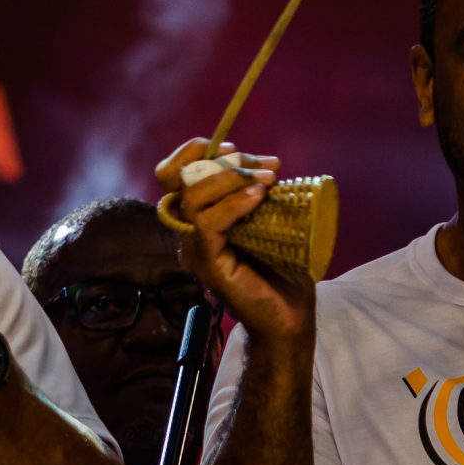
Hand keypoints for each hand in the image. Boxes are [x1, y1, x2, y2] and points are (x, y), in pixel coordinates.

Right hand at [154, 137, 312, 349]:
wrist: (291, 316)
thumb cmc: (283, 269)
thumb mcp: (269, 219)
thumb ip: (255, 194)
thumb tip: (266, 165)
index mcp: (197, 216)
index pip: (172, 173)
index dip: (196, 151)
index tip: (236, 148)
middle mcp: (188, 230)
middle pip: (175, 177)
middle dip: (222, 160)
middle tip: (265, 166)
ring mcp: (194, 248)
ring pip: (191, 197)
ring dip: (231, 179)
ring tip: (267, 180)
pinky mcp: (207, 264)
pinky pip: (207, 224)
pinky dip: (233, 204)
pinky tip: (259, 197)